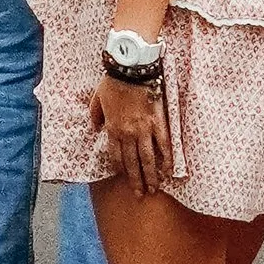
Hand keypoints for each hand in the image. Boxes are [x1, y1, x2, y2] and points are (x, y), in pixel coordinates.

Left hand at [92, 63, 171, 197]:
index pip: (116, 155)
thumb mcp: (96, 98)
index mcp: (113, 128)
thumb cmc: (113, 82)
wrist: (131, 69)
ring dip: (151, 176)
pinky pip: (164, 145)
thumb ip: (94, 115)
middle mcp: (128, 133)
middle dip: (135, 180)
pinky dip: (167, 159)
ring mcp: (144, 129)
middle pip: (132, 162)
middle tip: (139, 195)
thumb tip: (94, 128)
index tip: (123, 178)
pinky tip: (169, 171)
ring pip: (148, 159)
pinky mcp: (159, 122)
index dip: (120, 168)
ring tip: (154, 189)